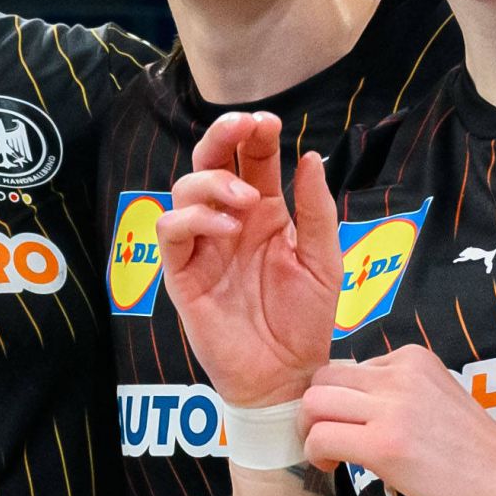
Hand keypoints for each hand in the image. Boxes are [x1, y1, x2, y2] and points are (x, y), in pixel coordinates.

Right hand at [155, 113, 340, 408]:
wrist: (287, 373)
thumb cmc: (305, 320)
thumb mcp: (323, 260)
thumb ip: (315, 210)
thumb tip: (310, 157)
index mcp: (263, 214)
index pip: (251, 160)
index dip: (255, 135)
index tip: (269, 123)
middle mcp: (229, 223)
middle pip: (210, 163)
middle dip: (222, 136)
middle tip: (243, 127)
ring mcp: (203, 247)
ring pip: (185, 189)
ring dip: (214, 183)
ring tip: (244, 201)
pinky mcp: (183, 274)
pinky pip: (172, 231)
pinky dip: (194, 218)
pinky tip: (224, 227)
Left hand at [296, 346, 495, 495]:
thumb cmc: (476, 453)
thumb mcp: (436, 398)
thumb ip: (396, 393)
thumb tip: (350, 407)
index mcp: (413, 358)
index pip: (348, 366)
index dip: (340, 399)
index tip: (352, 424)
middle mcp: (400, 374)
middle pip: (323, 379)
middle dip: (317, 412)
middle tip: (330, 439)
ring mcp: (392, 407)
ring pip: (313, 404)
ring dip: (311, 432)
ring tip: (332, 454)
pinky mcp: (385, 444)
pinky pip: (322, 437)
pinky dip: (316, 454)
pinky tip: (334, 468)